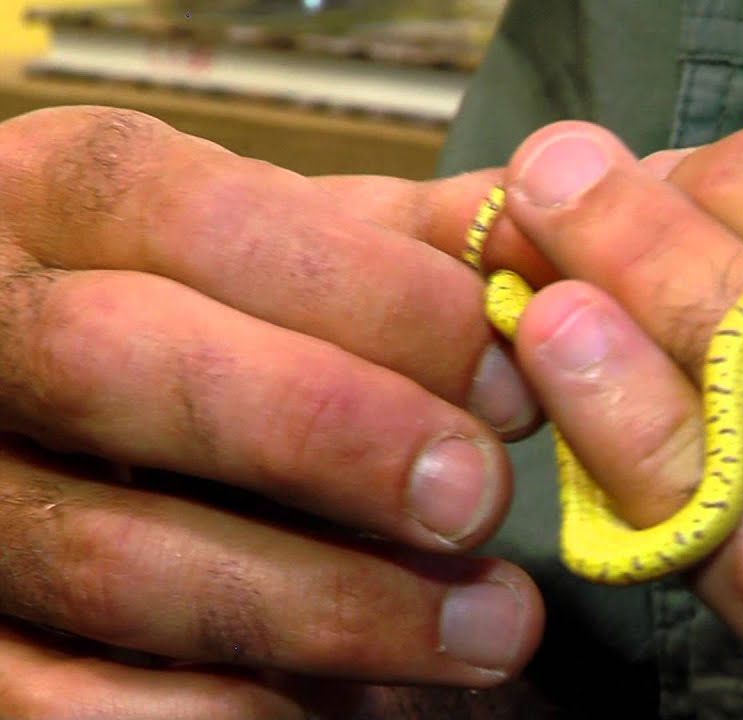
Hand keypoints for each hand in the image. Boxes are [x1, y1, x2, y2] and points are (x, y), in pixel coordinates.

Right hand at [0, 107, 542, 717]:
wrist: (105, 445)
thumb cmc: (224, 334)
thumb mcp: (299, 255)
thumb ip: (411, 244)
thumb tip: (540, 242)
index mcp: (57, 202)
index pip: (195, 216)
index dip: (369, 296)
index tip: (504, 380)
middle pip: (117, 365)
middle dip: (325, 433)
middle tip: (477, 495)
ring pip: (108, 557)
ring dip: (327, 605)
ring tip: (487, 627)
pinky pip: (69, 701)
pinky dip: (229, 710)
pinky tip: (350, 702)